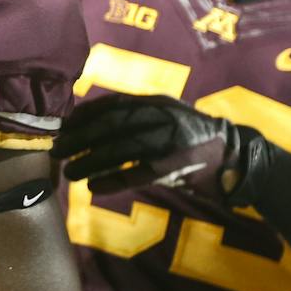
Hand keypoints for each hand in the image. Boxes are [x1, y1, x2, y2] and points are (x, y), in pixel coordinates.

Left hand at [54, 94, 256, 202]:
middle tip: (57, 150)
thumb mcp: (166, 115)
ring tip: (70, 172)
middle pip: (112, 126)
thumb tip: (88, 122)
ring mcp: (169, 142)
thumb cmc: (190, 138)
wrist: (232, 156)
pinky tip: (94, 188)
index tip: (64, 126)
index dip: (84, 115)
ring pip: (121, 150)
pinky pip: (137, 175)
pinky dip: (113, 181)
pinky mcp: (174, 167)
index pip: (113, 105)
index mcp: (157, 103)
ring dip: (90, 162)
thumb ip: (136, 115)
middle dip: (80, 138)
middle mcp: (162, 118)